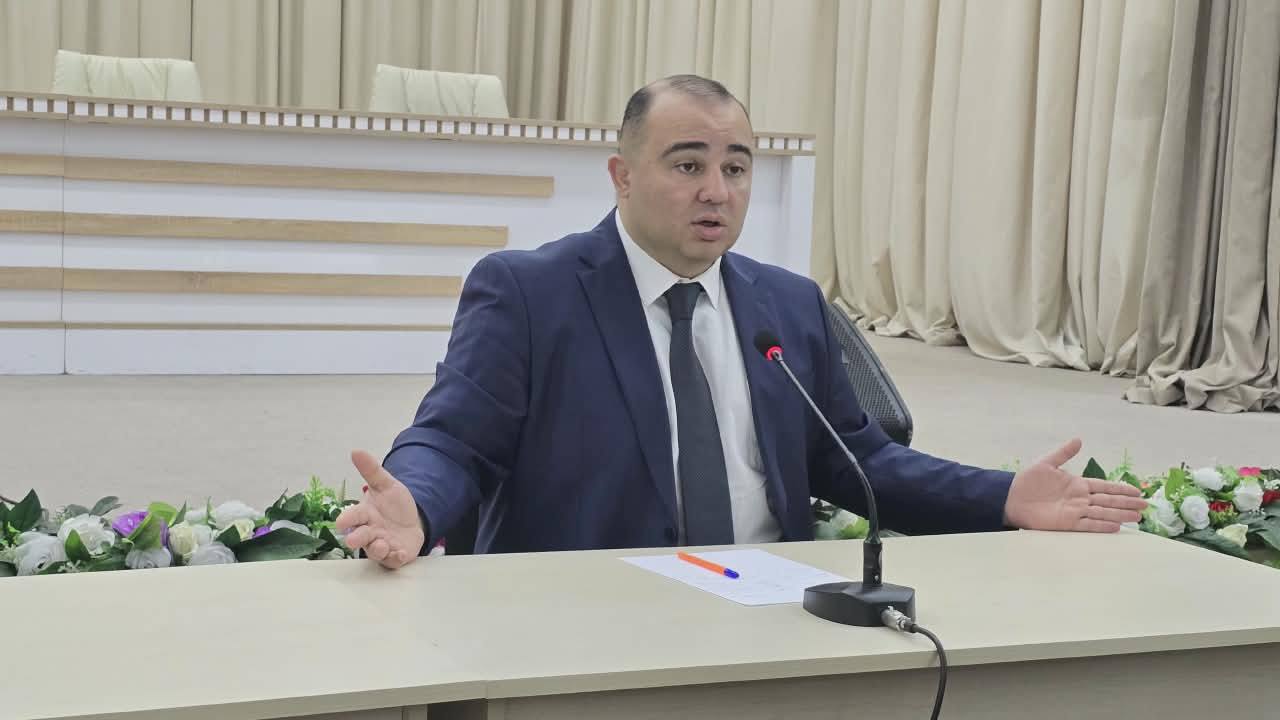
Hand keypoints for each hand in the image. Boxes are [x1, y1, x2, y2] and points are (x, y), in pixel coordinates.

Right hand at [335, 450, 425, 568]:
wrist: (413, 521)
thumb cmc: (393, 505)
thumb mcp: (387, 485)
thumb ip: (372, 471)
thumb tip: (356, 450)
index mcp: (365, 515)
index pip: (353, 517)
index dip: (347, 520)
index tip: (340, 523)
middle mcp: (370, 532)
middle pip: (360, 537)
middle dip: (356, 539)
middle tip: (353, 540)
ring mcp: (382, 545)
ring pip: (375, 551)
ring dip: (377, 549)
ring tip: (381, 543)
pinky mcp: (396, 556)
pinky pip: (393, 560)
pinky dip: (395, 557)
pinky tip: (400, 553)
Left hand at [1004, 438, 1146, 531]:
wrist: (1012, 497)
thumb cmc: (1028, 480)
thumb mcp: (1047, 463)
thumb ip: (1064, 453)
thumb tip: (1079, 439)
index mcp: (1077, 484)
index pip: (1104, 487)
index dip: (1120, 489)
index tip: (1137, 490)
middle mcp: (1080, 499)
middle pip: (1108, 501)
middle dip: (1127, 503)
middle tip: (1146, 505)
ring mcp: (1075, 511)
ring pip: (1102, 513)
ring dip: (1120, 514)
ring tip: (1138, 517)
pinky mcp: (1067, 522)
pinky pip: (1088, 524)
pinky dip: (1101, 525)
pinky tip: (1116, 526)